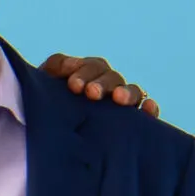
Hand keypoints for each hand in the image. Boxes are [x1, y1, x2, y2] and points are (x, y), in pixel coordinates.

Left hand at [39, 53, 158, 117]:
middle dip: (104, 84)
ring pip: (132, 92)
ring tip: (119, 99)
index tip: (74, 86)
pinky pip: (146, 113)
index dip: (85, 73)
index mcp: (89, 73)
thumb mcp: (45, 80)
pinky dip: (150, 108)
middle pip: (113, 78)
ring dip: (127, 92)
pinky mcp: (131, 122)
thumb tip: (75, 64)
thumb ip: (58, 65)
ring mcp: (121, 103)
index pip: (93, 67)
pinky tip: (149, 109)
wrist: (44, 131)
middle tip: (92, 93)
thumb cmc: (46, 102)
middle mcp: (108, 86)